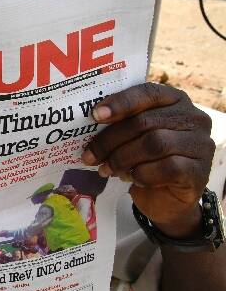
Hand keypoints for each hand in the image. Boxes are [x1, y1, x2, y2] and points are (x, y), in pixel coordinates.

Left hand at [82, 83, 213, 237]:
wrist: (166, 197)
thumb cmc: (145, 158)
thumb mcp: (133, 135)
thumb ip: (121, 122)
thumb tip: (89, 121)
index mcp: (175, 100)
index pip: (148, 92)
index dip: (120, 102)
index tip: (95, 115)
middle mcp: (193, 118)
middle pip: (145, 122)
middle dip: (111, 140)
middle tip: (90, 156)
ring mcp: (201, 144)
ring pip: (154, 144)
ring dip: (122, 158)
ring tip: (106, 169)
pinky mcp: (201, 171)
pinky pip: (167, 168)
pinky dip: (142, 174)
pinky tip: (132, 179)